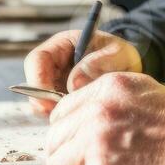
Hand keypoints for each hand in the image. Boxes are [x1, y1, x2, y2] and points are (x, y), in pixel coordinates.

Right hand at [22, 29, 141, 114]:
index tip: (50, 99)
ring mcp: (55, 84)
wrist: (130, 71)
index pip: (37, 60)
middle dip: (44, 102)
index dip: (37, 80)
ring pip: (41, 102)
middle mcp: (53, 66)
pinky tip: (80, 118)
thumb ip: (98, 63)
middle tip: (62, 115)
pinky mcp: (61, 101)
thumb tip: (74, 82)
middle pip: (33, 85)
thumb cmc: (121, 57)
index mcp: (61, 46)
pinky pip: (54, 113)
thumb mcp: (117, 54)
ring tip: (79, 114)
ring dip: (54, 112)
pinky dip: (63, 119)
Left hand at [44, 72, 164, 164]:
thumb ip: (109, 102)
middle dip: (70, 156)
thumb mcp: (145, 95)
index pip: (62, 112)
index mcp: (107, 88)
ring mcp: (96, 144)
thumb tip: (80, 120)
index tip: (84, 145)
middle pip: (55, 140)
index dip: (71, 133)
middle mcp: (97, 112)